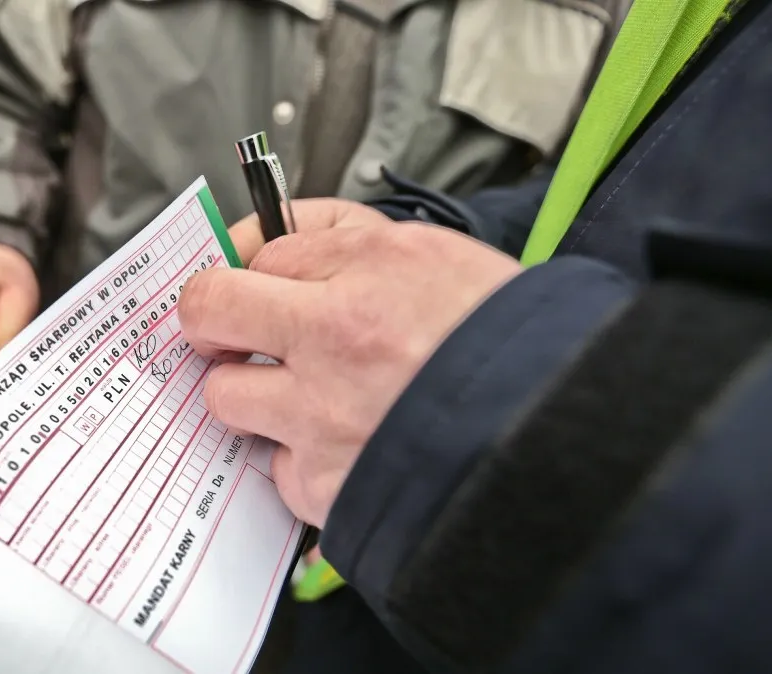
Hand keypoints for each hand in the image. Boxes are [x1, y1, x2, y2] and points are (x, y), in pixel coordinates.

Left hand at [180, 200, 520, 526]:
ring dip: (251, 395)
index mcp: (369, 267)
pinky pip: (276, 468)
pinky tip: (345, 449)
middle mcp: (335, 338)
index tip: (251, 277)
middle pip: (209, 310)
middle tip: (231, 331)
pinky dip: (301, 461)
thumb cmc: (507, 344)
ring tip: (304, 397)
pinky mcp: (325, 484)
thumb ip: (346, 236)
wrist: (561, 437)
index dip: (249, 263)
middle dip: (211, 319)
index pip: (260, 248)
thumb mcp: (438, 253)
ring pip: (226, 397)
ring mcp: (322, 417)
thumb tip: (271, 238)